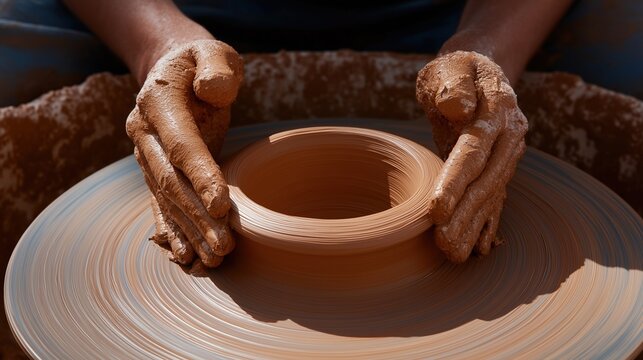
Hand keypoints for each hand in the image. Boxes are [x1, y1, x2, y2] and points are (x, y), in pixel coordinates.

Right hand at [126, 39, 242, 268]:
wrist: (171, 70)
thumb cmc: (200, 63)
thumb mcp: (212, 52)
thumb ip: (215, 65)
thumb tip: (214, 90)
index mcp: (158, 103)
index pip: (181, 145)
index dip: (201, 175)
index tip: (222, 205)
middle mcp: (144, 133)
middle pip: (171, 181)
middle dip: (197, 216)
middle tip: (224, 246)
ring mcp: (145, 155)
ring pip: (166, 199)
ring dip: (188, 231)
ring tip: (213, 259)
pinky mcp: (153, 170)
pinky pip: (160, 203)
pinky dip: (171, 230)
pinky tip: (183, 255)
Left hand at [416, 51, 527, 262]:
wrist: (481, 74)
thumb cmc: (458, 70)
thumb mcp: (452, 66)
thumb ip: (454, 83)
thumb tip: (457, 106)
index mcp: (497, 111)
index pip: (473, 151)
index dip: (455, 181)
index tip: (436, 209)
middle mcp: (508, 138)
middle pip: (484, 182)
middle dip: (464, 215)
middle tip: (443, 244)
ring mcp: (507, 157)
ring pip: (489, 196)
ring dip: (472, 227)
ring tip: (453, 256)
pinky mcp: (499, 169)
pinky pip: (495, 199)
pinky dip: (486, 224)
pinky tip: (477, 249)